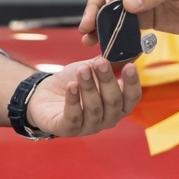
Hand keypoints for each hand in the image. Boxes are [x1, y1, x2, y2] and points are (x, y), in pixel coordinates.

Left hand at [25, 57, 139, 137]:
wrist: (46, 94)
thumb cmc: (74, 81)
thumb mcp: (92, 69)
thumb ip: (109, 62)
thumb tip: (127, 49)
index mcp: (118, 106)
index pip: (132, 98)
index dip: (132, 83)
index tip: (129, 66)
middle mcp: (107, 119)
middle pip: (113, 102)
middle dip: (107, 81)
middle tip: (100, 63)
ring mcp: (88, 127)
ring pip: (94, 109)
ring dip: (89, 88)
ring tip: (82, 70)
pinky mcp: (68, 129)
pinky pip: (73, 116)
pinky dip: (73, 100)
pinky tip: (71, 86)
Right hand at [79, 0, 178, 42]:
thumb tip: (126, 3)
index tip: (110, 4)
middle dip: (97, 9)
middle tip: (87, 25)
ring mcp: (141, 0)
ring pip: (114, 11)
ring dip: (101, 25)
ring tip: (88, 39)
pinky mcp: (147, 19)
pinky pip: (127, 26)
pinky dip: (117, 35)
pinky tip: (107, 46)